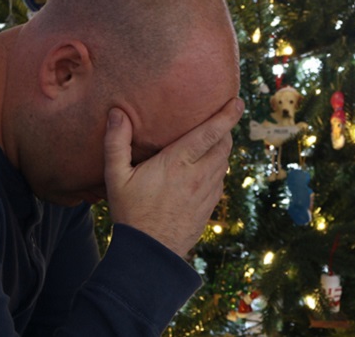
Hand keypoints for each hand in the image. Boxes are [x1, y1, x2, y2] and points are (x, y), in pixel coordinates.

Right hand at [103, 97, 243, 256]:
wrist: (150, 254)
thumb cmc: (131, 213)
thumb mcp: (116, 177)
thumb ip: (116, 143)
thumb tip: (117, 113)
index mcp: (178, 163)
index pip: (210, 133)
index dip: (227, 116)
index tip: (238, 102)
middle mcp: (199, 175)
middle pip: (224, 144)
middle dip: (225, 129)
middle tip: (221, 117)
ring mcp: (207, 192)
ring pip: (224, 162)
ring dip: (222, 148)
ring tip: (214, 138)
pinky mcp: (210, 207)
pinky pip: (220, 180)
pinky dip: (218, 167)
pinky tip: (206, 167)